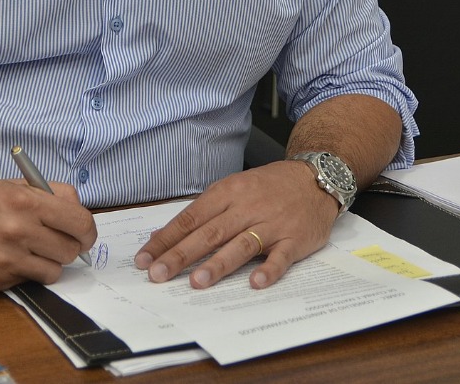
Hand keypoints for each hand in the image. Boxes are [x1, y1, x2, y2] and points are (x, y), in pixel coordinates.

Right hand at [0, 179, 96, 294]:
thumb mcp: (9, 185)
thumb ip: (48, 194)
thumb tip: (77, 209)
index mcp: (25, 202)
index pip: (80, 222)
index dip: (87, 230)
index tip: (83, 234)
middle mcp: (17, 231)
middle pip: (70, 250)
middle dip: (67, 246)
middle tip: (55, 242)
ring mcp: (5, 260)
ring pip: (54, 271)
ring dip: (48, 263)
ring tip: (31, 251)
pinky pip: (27, 281)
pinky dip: (23, 272)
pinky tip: (6, 259)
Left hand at [134, 161, 338, 289]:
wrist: (315, 177)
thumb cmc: (268, 186)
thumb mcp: (233, 189)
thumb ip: (203, 213)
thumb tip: (166, 237)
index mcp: (227, 193)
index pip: (190, 218)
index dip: (166, 239)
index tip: (144, 259)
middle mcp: (246, 208)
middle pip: (209, 233)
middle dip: (180, 255)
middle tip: (158, 275)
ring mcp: (271, 224)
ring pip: (240, 245)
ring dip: (218, 264)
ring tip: (197, 282)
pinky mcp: (294, 239)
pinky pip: (281, 257)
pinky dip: (268, 269)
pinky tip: (255, 282)